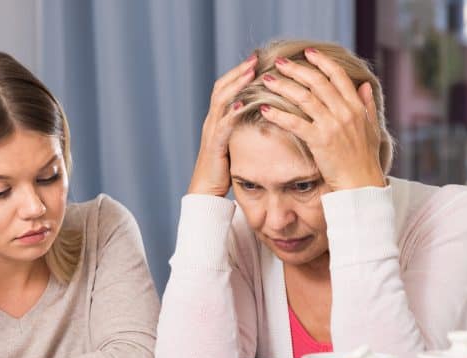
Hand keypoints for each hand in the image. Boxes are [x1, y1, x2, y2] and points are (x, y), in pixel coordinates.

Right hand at [188, 54, 257, 196]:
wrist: (205, 191)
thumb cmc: (223, 170)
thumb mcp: (234, 143)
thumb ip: (242, 128)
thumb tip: (260, 116)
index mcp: (217, 119)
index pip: (225, 88)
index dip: (239, 72)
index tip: (256, 59)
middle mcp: (211, 121)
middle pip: (221, 88)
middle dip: (238, 72)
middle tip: (255, 57)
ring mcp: (211, 132)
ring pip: (221, 101)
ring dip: (237, 85)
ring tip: (251, 72)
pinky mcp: (215, 146)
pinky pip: (223, 126)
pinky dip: (233, 113)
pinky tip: (243, 104)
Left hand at [259, 49, 384, 190]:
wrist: (361, 183)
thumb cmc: (364, 159)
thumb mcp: (372, 128)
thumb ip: (367, 105)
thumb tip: (365, 85)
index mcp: (356, 106)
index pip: (338, 75)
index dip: (322, 61)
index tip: (308, 52)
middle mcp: (344, 112)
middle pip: (317, 82)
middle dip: (296, 69)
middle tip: (279, 62)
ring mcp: (332, 125)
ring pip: (304, 98)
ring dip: (283, 86)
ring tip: (267, 80)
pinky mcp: (319, 141)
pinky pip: (295, 123)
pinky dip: (278, 114)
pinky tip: (265, 109)